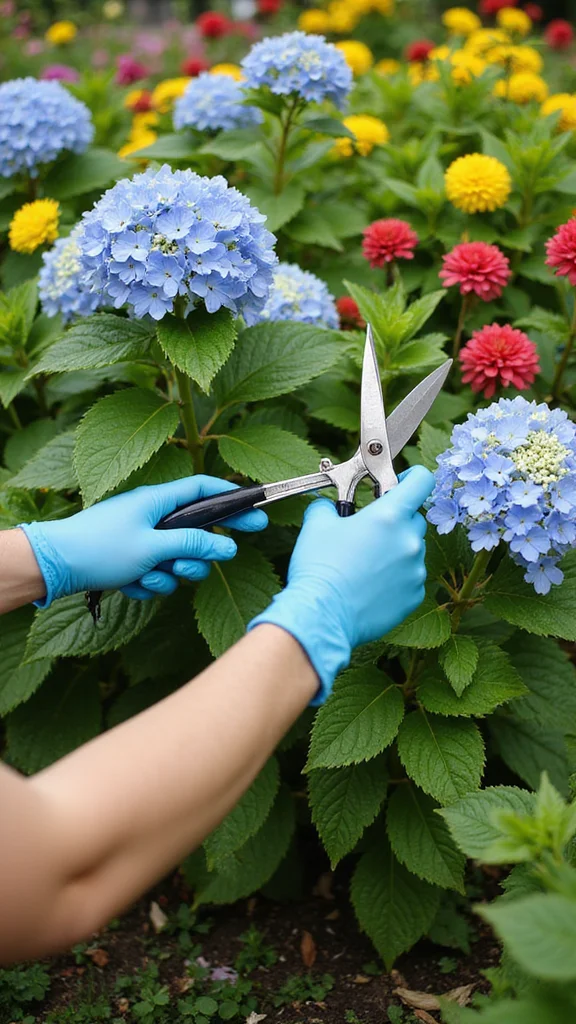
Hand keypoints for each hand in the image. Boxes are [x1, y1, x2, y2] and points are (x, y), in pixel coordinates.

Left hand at [20, 476, 267, 606]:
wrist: (55, 566)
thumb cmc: (100, 548)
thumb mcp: (153, 548)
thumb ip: (193, 546)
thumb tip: (229, 547)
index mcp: (157, 501)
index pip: (203, 490)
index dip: (231, 498)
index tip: (256, 512)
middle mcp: (151, 515)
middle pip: (194, 531)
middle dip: (197, 553)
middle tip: (214, 561)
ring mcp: (140, 538)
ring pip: (175, 558)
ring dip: (169, 574)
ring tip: (150, 576)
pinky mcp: (131, 559)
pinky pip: (155, 573)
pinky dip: (148, 583)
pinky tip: (131, 586)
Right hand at [249, 466, 433, 703]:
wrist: (322, 616)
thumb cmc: (319, 568)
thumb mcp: (316, 525)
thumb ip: (328, 506)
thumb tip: (329, 506)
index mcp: (389, 516)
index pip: (421, 480)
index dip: (411, 477)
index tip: (396, 483)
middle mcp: (409, 541)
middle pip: (414, 518)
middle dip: (395, 520)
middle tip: (369, 530)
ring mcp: (414, 571)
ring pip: (411, 550)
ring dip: (394, 550)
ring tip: (365, 562)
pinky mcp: (413, 596)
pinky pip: (410, 577)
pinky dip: (396, 577)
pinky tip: (370, 583)